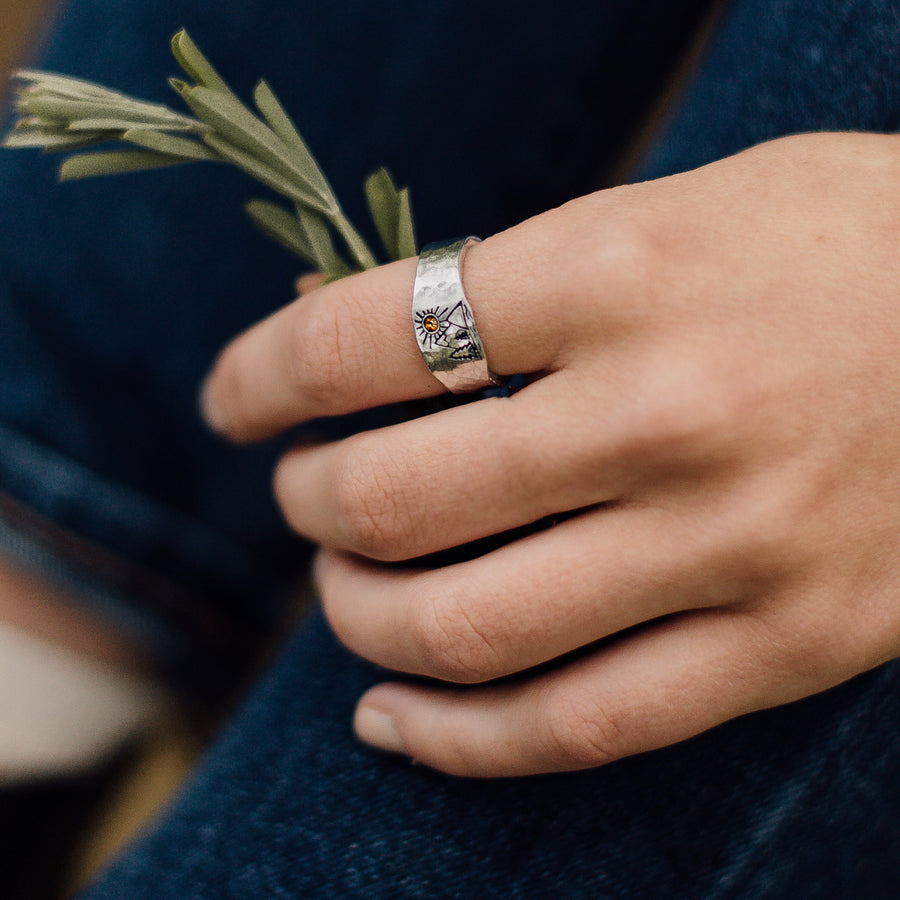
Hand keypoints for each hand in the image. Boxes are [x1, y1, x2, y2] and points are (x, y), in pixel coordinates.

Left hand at [201, 132, 899, 776]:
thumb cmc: (834, 244)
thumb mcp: (671, 212)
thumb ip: (520, 282)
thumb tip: (363, 337)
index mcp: (625, 272)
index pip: (371, 334)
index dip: (267, 372)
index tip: (235, 397)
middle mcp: (668, 411)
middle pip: (398, 497)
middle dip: (309, 502)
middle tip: (299, 494)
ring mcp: (732, 542)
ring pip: (471, 629)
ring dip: (361, 619)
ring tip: (342, 594)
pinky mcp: (788, 642)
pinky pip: (580, 726)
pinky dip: (459, 741)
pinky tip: (395, 721)